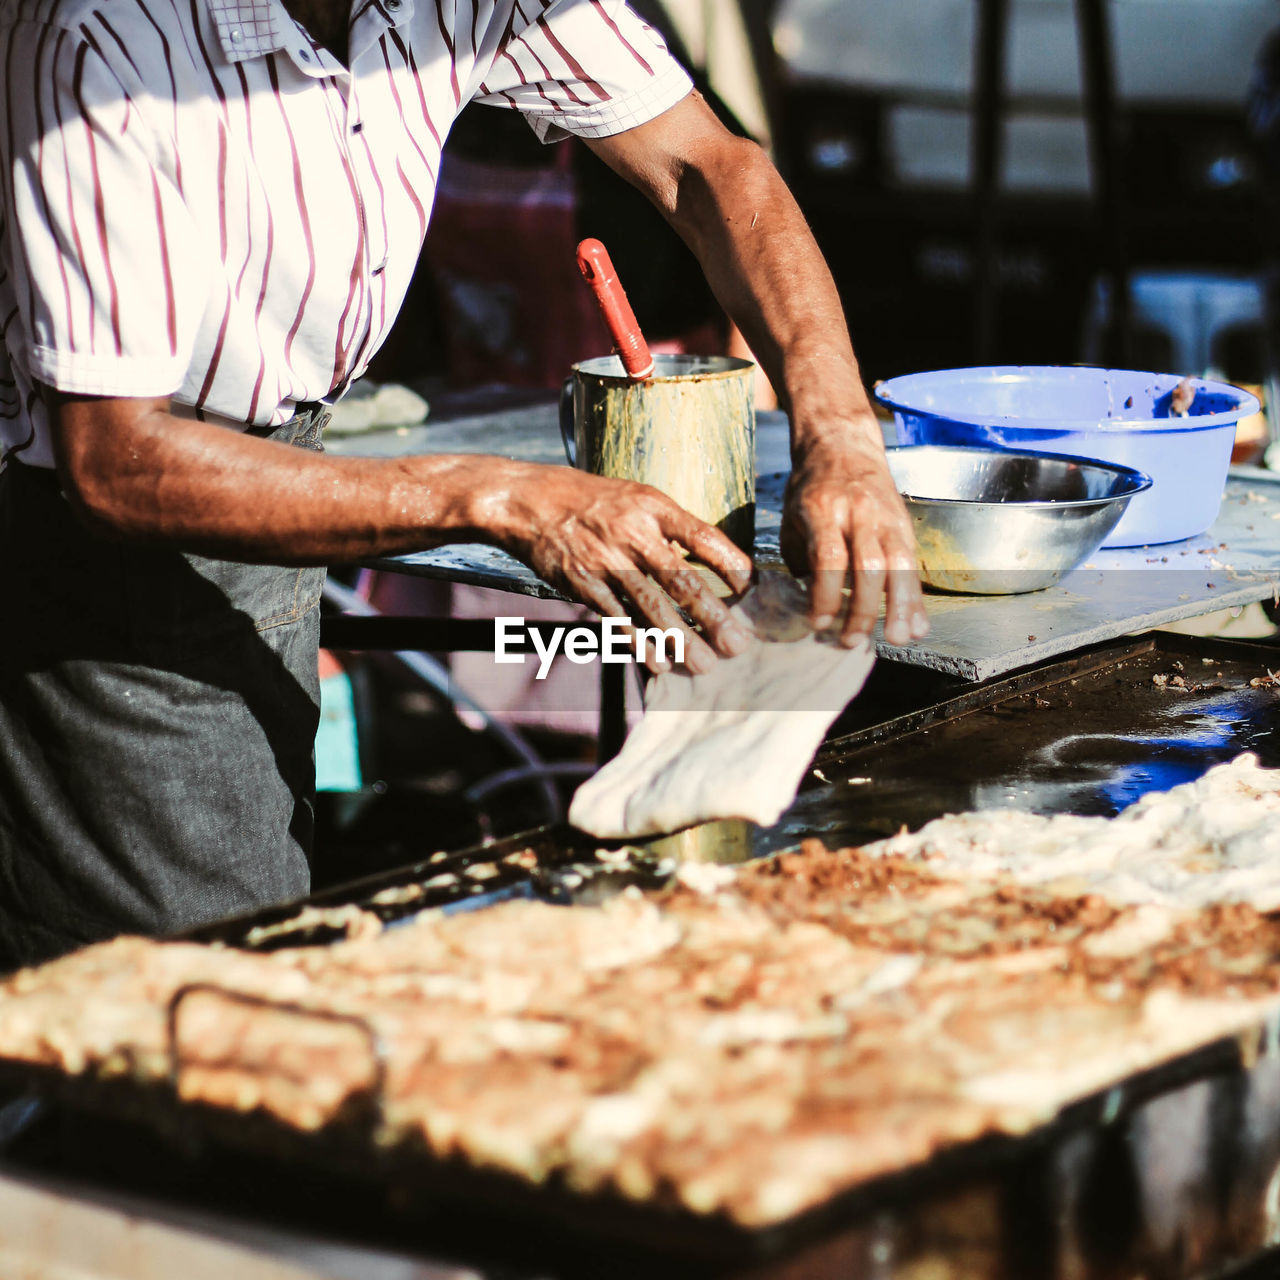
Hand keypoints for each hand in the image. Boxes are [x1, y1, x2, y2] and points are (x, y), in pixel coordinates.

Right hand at [498, 465, 753, 673]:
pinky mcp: (585, 584)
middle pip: (683, 581)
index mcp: (654, 507)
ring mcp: (608, 561)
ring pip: (653, 608)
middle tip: (738, 645)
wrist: (532, 501)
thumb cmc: (594, 501)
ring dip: (682, 640)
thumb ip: (671, 529)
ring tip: (705, 665)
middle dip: (714, 617)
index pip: (704, 537)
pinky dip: (641, 644)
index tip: (751, 590)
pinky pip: (618, 620)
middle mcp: (634, 533)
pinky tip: (660, 664)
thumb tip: (712, 564)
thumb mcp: (638, 498)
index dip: (732, 565)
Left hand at [781, 435, 928, 647]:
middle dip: (863, 609)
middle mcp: (859, 513)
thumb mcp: (794, 519)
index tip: (819, 624)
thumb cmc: (812, 490)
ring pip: (899, 565)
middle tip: (851, 640)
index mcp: (824, 509)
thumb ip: (802, 561)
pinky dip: (916, 598)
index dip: (826, 595)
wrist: (843, 444)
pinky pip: (913, 565)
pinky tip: (918, 625)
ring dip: (900, 607)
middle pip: (868, 566)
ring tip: (897, 639)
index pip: (829, 557)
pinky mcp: (903, 525)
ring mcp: (886, 518)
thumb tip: (810, 610)